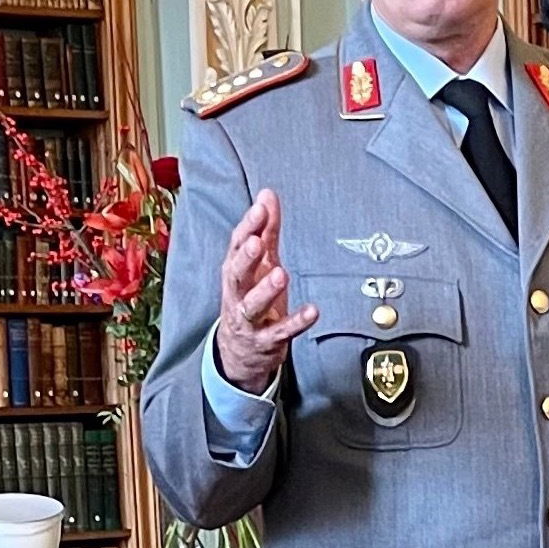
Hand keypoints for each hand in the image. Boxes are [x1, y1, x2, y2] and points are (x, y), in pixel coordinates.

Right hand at [217, 189, 317, 393]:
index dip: (247, 227)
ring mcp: (249, 320)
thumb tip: (267, 194)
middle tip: (257, 243)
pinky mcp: (266, 341)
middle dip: (245, 259)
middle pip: (236, 275)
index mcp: (235, 272)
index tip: (260, 209)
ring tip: (281, 275)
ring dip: (265, 291)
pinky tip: (312, 311)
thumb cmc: (251, 299)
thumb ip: (265, 230)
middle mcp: (237, 294)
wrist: (240, 352)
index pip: (236, 246)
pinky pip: (280, 332)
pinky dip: (296, 323)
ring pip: (252, 305)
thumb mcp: (259, 264)